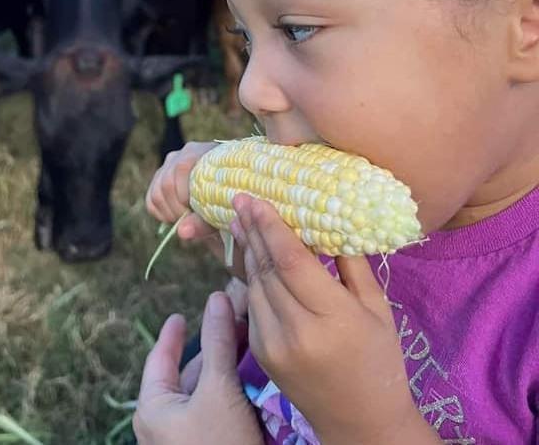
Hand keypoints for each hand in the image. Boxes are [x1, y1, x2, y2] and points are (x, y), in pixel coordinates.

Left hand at [133, 291, 262, 444]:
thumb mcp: (219, 389)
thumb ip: (218, 341)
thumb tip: (217, 297)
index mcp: (152, 409)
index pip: (159, 359)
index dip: (173, 334)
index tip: (181, 315)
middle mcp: (162, 427)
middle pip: (186, 375)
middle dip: (211, 349)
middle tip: (235, 324)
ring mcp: (184, 442)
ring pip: (204, 395)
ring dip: (224, 371)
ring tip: (247, 348)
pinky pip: (215, 414)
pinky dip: (230, 393)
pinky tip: (250, 382)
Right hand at [146, 141, 246, 278]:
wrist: (232, 190)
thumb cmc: (231, 199)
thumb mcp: (222, 213)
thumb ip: (203, 222)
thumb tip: (180, 231)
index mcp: (204, 153)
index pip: (182, 169)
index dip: (185, 197)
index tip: (197, 212)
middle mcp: (184, 153)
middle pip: (166, 183)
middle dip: (177, 210)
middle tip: (192, 220)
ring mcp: (170, 164)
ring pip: (157, 192)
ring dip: (169, 213)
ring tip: (187, 218)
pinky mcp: (160, 176)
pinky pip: (151, 199)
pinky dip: (161, 213)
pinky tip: (177, 216)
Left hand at [233, 194, 434, 444]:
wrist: (361, 423)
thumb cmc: (379, 359)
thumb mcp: (377, 308)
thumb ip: (351, 264)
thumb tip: (329, 219)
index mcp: (332, 317)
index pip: (291, 261)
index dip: (270, 227)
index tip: (256, 199)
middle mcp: (296, 332)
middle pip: (266, 269)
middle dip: (251, 230)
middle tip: (240, 197)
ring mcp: (274, 346)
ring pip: (254, 285)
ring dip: (247, 250)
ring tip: (242, 219)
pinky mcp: (261, 354)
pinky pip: (252, 305)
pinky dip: (250, 278)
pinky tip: (251, 255)